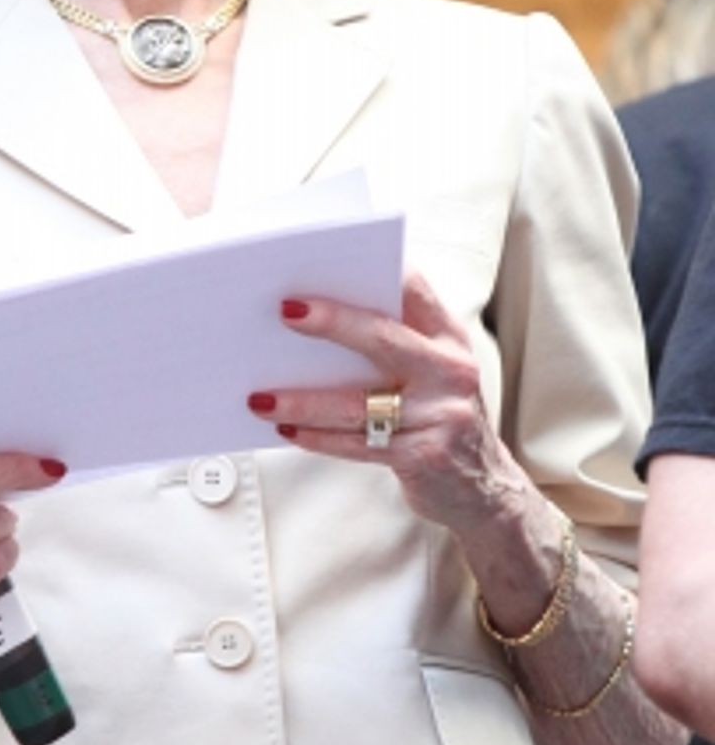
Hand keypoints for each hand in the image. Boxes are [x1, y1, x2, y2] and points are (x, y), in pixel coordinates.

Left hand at [248, 272, 530, 540]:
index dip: (373, 269)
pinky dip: (317, 438)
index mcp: (448, 337)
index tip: (326, 258)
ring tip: (260, 397)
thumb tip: (311, 315)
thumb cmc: (439, 416)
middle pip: (382, 338)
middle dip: (331, 321)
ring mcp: (440, 414)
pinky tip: (286, 430)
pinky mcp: (424, 455)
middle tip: (285, 311)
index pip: (413, 288)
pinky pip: (357, 444)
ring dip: (302, 400)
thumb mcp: (433, 369)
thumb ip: (394, 339)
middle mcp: (450, 370)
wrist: (484, 487)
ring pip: (357, 402)